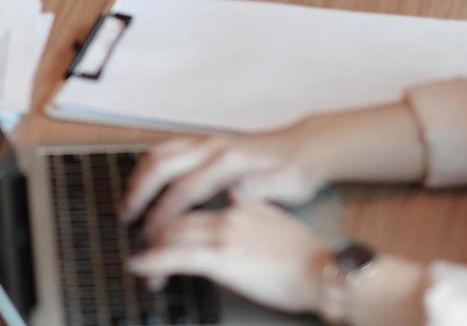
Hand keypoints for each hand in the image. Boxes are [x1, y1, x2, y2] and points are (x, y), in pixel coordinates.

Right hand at [125, 129, 332, 241]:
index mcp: (231, 160)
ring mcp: (206, 141)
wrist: (304, 147)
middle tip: (127, 219)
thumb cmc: (295, 173)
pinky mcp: (204, 143)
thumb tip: (238, 191)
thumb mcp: (288, 186)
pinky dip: (148, 169)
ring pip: (159, 153)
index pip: (186, 189)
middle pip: (162, 165)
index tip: (151, 237)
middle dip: (140, 193)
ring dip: (139, 178)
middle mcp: (213, 146)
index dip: (164, 214)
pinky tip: (144, 187)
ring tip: (128, 205)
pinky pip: (165, 150)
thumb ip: (262, 189)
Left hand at [129, 192, 328, 313]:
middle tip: (140, 240)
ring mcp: (224, 233)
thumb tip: (235, 196)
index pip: (191, 195)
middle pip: (175, 213)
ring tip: (140, 259)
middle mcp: (227, 211)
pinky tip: (140, 265)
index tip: (155, 216)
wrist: (326, 271)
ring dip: (151, 247)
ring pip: (171, 232)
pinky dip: (152, 260)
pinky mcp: (222, 257)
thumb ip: (251, 203)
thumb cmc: (307, 253)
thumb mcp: (275, 216)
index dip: (168, 206)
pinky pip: (176, 256)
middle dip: (153, 228)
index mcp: (239, 200)